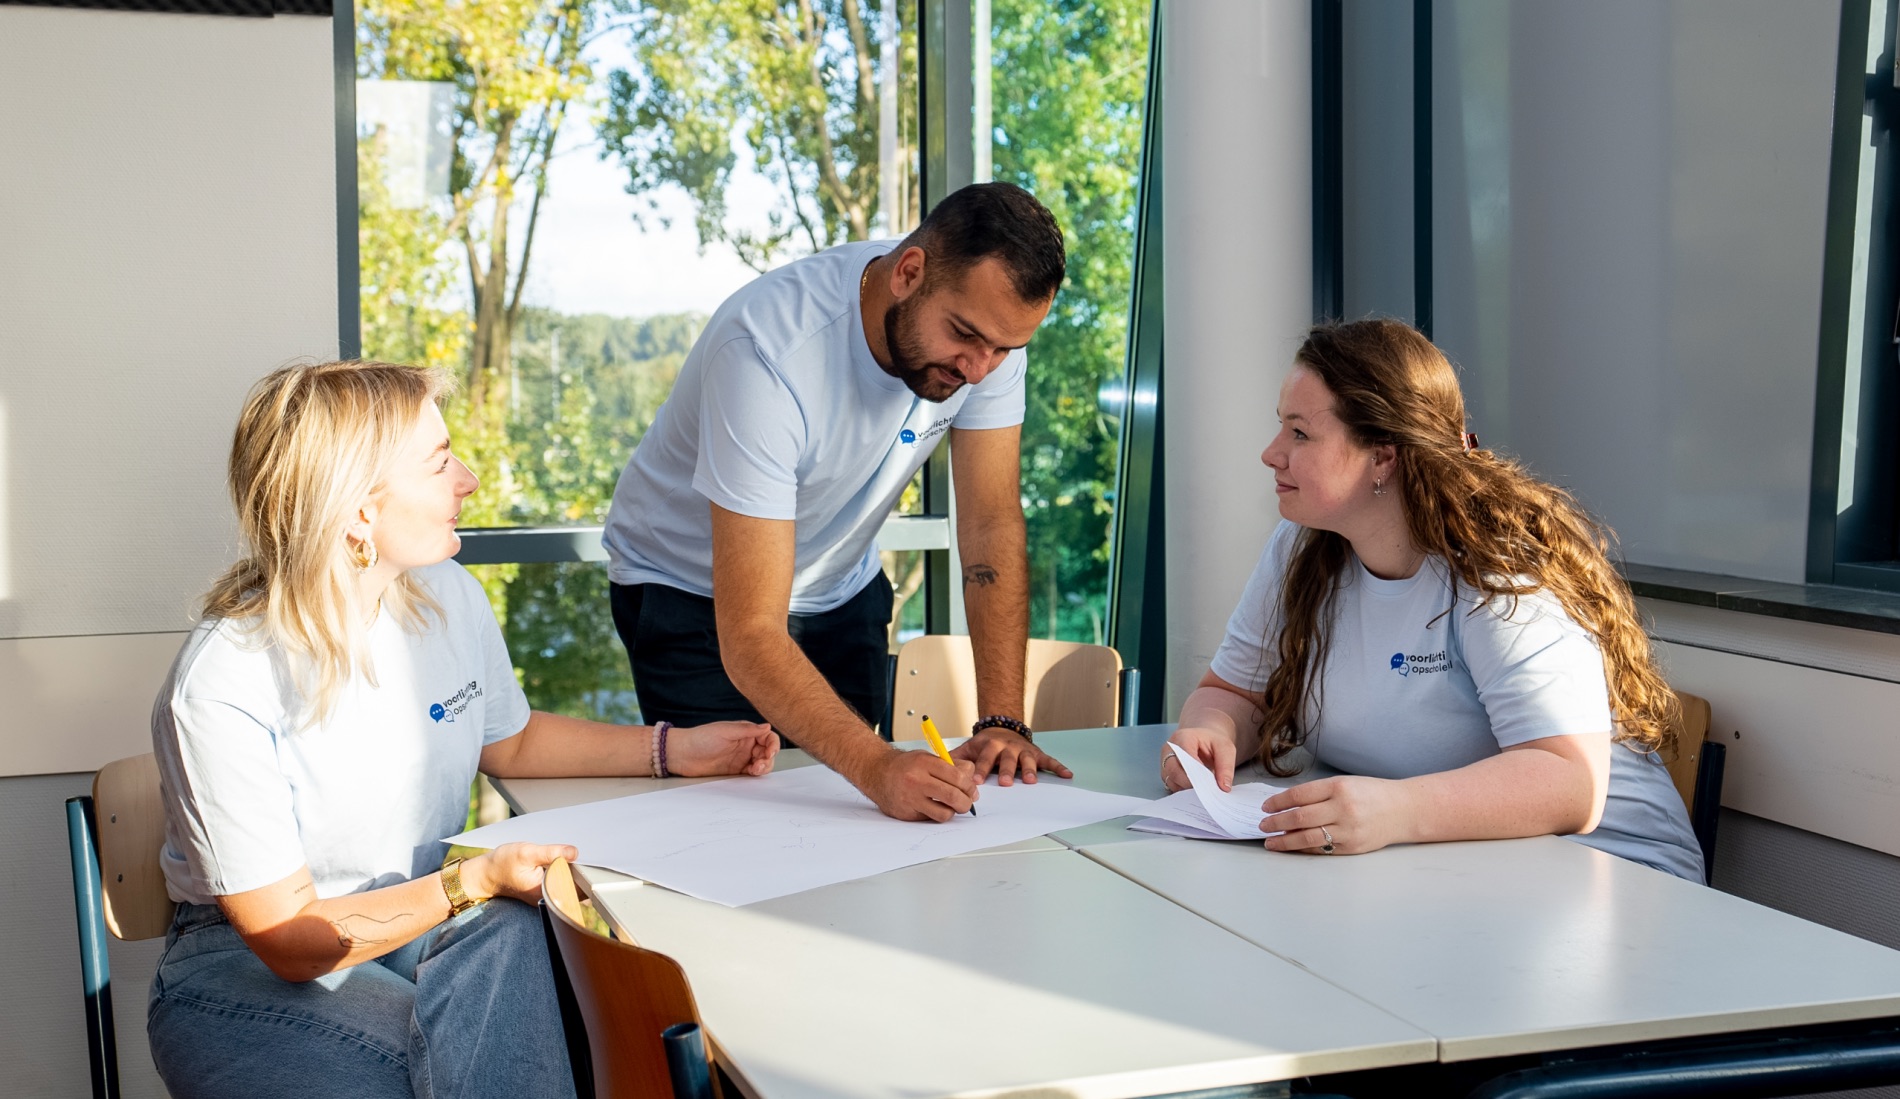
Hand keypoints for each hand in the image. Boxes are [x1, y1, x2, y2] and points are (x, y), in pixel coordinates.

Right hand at [463, 842, 576, 903]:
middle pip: (576, 886)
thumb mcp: (526, 852)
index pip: (576, 886)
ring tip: (574, 855)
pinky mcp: (545, 891)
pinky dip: (566, 872)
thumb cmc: (502, 863)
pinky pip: (562, 882)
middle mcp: (548, 898)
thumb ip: (551, 852)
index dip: (585, 871)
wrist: (486, 874)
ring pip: (570, 884)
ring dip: (575, 870)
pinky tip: (566, 860)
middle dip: (582, 870)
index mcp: (545, 892)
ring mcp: (547, 896)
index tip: (592, 857)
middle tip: (587, 853)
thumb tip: (575, 852)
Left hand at [667, 721, 778, 776]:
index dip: (773, 744)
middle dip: (768, 758)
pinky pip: (751, 772)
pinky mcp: (735, 770)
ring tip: (754, 770)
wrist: (682, 754)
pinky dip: (755, 774)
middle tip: (760, 765)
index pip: (767, 736)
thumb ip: (747, 730)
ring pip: (762, 763)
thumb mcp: (725, 731)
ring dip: (763, 767)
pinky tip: (751, 773)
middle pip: (767, 752)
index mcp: (745, 731)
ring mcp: (741, 757)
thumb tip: (767, 726)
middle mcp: (745, 744)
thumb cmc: (701, 738)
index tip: (770, 752)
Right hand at [856, 748, 977, 821]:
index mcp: (925, 763)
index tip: (971, 790)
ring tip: (951, 807)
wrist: (877, 773)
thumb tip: (972, 780)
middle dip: (966, 802)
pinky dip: (936, 814)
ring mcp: (910, 798)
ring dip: (953, 812)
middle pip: (953, 796)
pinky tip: (934, 807)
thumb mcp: (928, 757)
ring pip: (944, 813)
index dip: (969, 786)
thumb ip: (951, 766)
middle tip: (967, 802)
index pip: (958, 777)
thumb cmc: (906, 765)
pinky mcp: (906, 813)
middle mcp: (917, 780)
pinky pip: (930, 819)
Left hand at [951, 727, 1071, 785]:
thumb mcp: (969, 748)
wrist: (1002, 727)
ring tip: (1031, 780)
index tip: (977, 782)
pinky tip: (1067, 775)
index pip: (984, 758)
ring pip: (1028, 760)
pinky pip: (1049, 761)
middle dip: (1007, 770)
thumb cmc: (985, 745)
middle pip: (1007, 759)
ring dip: (1030, 770)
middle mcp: (1008, 747)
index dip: (982, 770)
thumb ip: (954, 759)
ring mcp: (1023, 751)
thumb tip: (935, 766)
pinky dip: (1058, 768)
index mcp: (990, 746)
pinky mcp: (1037, 754)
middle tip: (1007, 783)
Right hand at [1161, 724, 1237, 791]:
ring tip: (1203, 791)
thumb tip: (1223, 787)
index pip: (1185, 756)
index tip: (1209, 783)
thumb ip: (1225, 766)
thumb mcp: (1226, 748)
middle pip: (1174, 771)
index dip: (1196, 772)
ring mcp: (1165, 762)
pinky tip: (1197, 791)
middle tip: (1207, 791)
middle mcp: (1168, 749)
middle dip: (1191, 784)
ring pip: (1171, 781)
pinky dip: (1184, 791)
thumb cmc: (1213, 742)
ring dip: (1187, 789)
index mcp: (1182, 737)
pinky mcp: (1166, 774)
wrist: (1205, 740)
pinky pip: (1172, 786)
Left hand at [1260, 776, 1409, 854]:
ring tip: (1270, 841)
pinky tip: (1291, 846)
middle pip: (1300, 816)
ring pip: (1308, 836)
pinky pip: (1321, 848)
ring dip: (1285, 840)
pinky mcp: (1352, 846)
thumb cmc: (1371, 794)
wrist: (1403, 810)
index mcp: (1338, 787)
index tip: (1265, 807)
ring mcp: (1348, 829)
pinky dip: (1303, 848)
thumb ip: (1318, 794)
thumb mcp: (1345, 783)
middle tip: (1262, 825)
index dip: (1278, 802)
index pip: (1299, 795)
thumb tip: (1287, 806)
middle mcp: (1343, 808)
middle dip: (1276, 822)